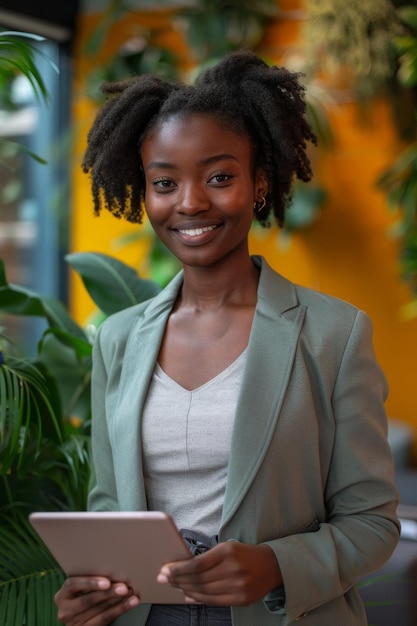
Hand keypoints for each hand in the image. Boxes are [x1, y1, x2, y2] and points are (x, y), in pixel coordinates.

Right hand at [54, 576, 139, 624]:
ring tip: (131, 594)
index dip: (90, 583)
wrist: (80, 616)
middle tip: (124, 587)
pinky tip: (130, 603)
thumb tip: (113, 567)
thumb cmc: (84, 594)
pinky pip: (104, 620)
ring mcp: (73, 623)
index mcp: (62, 594)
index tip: (106, 582)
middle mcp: (65, 610)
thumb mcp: (81, 588)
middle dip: (109, 593)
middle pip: (88, 600)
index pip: (73, 585)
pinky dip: (120, 610)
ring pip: (99, 611)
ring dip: (118, 602)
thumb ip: (90, 581)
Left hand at [157, 542, 281, 605]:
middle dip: (178, 580)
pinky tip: (188, 596)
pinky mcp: (242, 599)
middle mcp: (233, 568)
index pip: (197, 563)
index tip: (166, 570)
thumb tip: (182, 569)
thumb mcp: (227, 547)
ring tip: (175, 586)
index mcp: (227, 551)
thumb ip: (207, 557)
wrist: (271, 565)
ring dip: (186, 590)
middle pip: (199, 579)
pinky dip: (198, 599)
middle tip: (164, 579)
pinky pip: (214, 601)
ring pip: (205, 592)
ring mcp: (238, 585)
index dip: (179, 569)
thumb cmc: (244, 554)